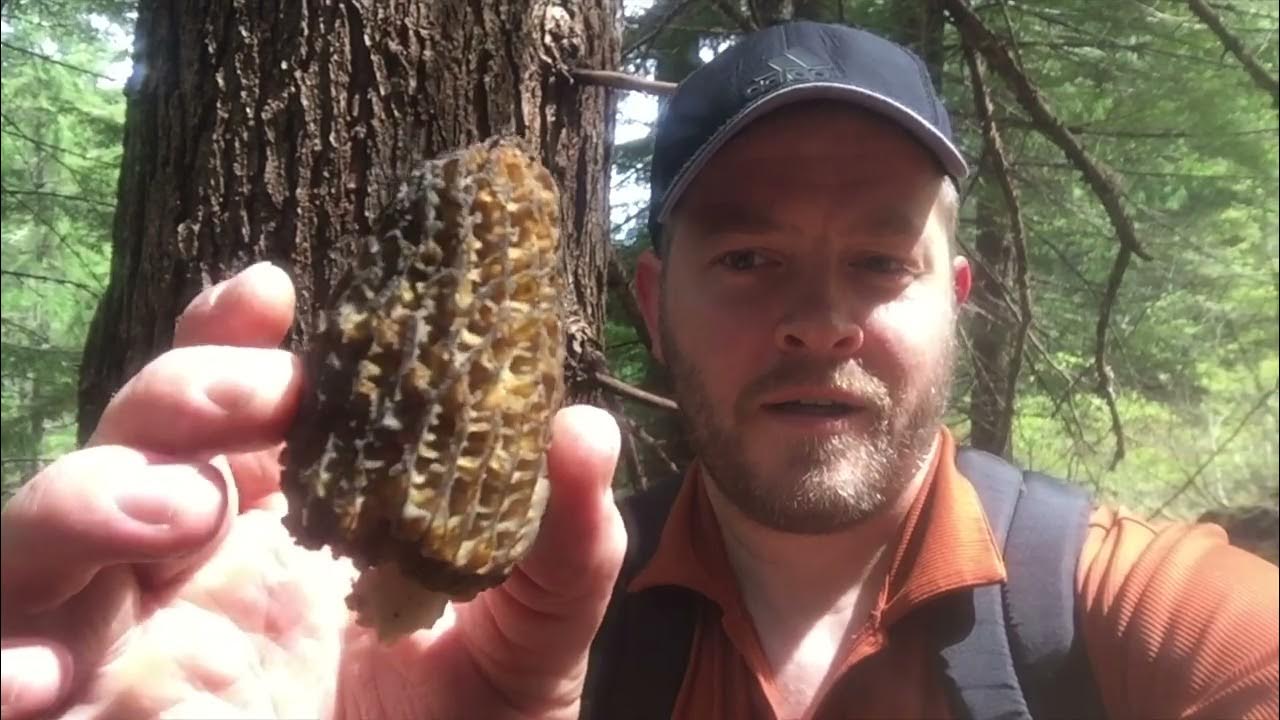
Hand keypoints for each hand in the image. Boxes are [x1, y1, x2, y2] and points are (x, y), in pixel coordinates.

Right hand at [0, 262, 625, 718]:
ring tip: (185, 511)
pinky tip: (36, 678)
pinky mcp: (106, 716)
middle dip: (179, 393)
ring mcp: (143, 642)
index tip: (275, 291)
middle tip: (271, 399)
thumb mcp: (532, 637)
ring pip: (42, 536)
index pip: (231, 404)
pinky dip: (3, 660)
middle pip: (131, 441)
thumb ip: (561, 545)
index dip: (229, 335)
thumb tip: (582, 426)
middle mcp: (201, 568)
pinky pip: (9, 671)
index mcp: (293, 524)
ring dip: (87, 498)